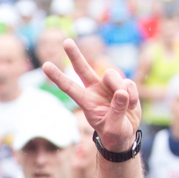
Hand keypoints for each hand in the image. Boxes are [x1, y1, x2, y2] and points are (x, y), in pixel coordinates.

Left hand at [42, 38, 140, 152]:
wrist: (125, 136)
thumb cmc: (114, 135)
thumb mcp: (113, 128)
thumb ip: (116, 111)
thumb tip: (121, 92)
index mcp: (86, 102)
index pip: (69, 87)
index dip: (58, 77)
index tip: (45, 65)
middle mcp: (94, 90)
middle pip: (83, 69)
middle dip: (75, 55)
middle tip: (66, 41)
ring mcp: (108, 87)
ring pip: (112, 75)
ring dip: (121, 88)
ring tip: (127, 105)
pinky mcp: (123, 86)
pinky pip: (129, 83)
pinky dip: (133, 95)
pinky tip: (131, 105)